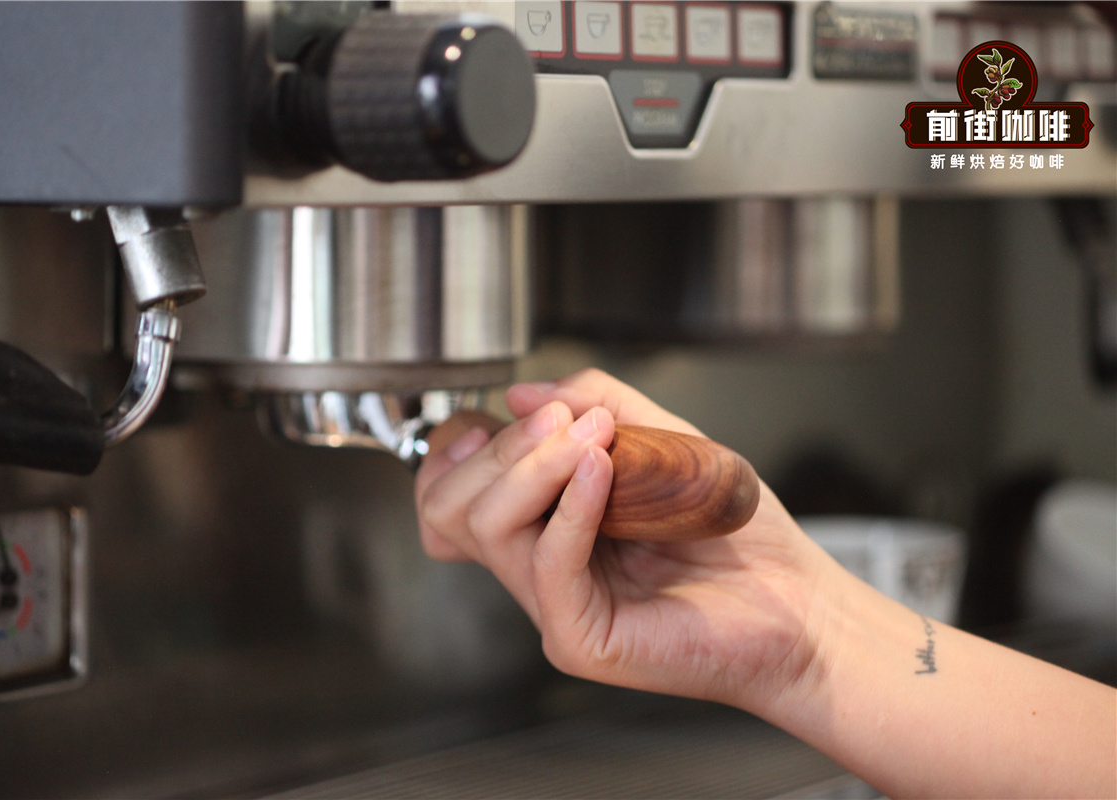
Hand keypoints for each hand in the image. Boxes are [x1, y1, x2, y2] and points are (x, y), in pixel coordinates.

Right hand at [415, 369, 837, 716]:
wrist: (796, 599)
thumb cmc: (735, 534)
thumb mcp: (664, 440)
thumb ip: (597, 403)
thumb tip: (522, 392)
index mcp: (541, 523)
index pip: (448, 486)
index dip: (457, 444)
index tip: (511, 412)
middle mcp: (535, 564)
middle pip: (448, 504)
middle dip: (498, 446)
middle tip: (566, 420)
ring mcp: (552, 605)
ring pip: (484, 527)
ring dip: (532, 465)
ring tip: (592, 438)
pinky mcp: (579, 637)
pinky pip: (546, 563)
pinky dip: (571, 505)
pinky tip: (603, 470)